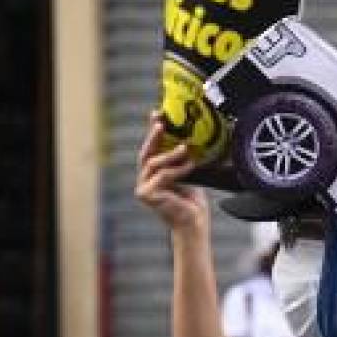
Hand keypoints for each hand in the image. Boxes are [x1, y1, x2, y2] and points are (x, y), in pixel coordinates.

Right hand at [135, 112, 209, 232]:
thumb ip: (183, 159)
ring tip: (185, 148)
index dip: (152, 130)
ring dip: (170, 154)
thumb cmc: (192, 202)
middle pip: (146, 153)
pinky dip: (176, 170)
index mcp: (153, 175)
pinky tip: (189, 166)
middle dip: (153, 135)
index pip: (151, 149)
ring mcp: (143, 188)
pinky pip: (161, 175)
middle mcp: (144, 180)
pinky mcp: (146, 195)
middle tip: (161, 121)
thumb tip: (190, 136)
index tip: (157, 113)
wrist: (193, 223)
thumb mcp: (189, 174)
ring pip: (153, 163)